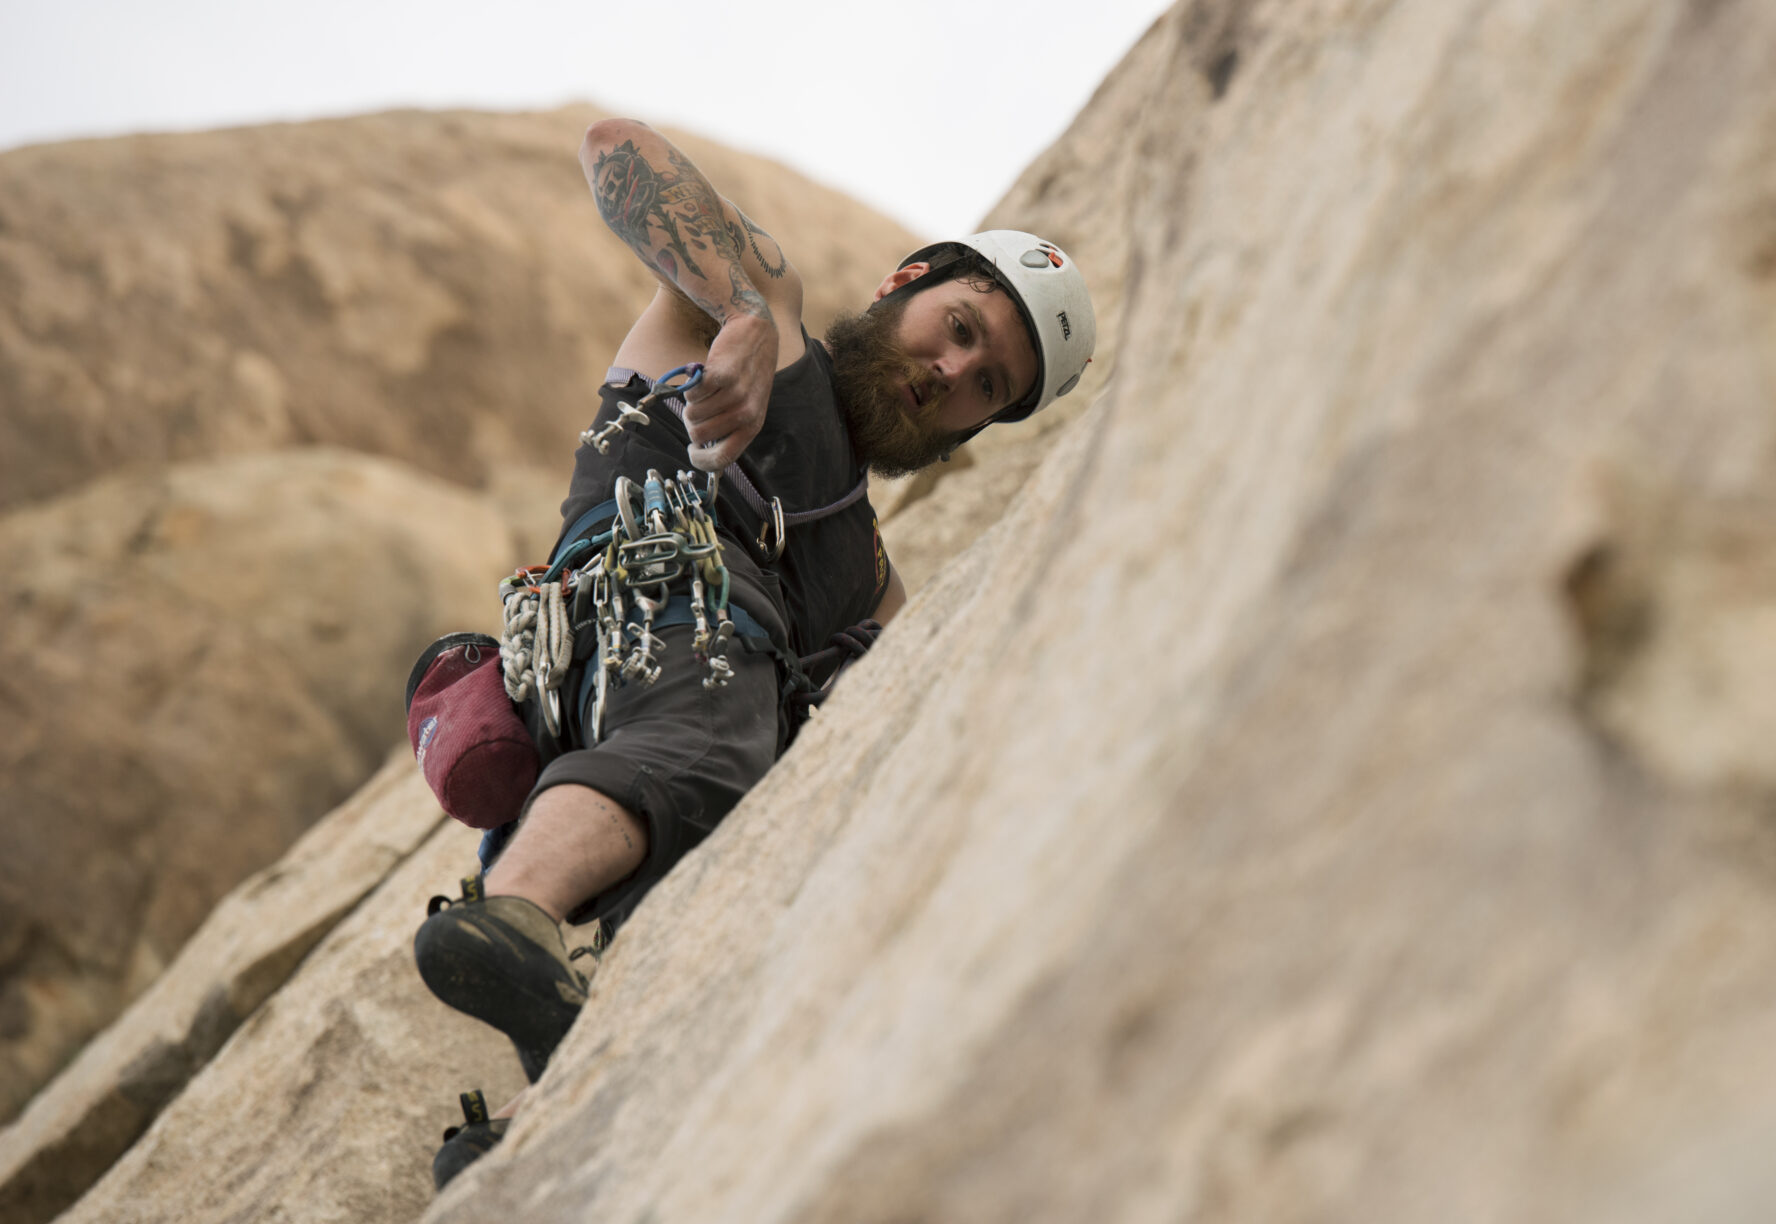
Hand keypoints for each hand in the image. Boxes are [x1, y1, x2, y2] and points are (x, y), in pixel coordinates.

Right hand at [682, 312, 775, 470]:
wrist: (756, 333)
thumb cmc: (746, 373)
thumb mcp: (748, 406)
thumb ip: (730, 428)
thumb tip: (702, 451)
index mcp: (753, 427)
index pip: (723, 459)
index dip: (701, 461)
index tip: (692, 452)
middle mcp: (746, 414)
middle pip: (699, 436)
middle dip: (691, 423)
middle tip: (700, 406)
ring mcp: (736, 395)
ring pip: (692, 414)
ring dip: (692, 402)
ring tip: (706, 389)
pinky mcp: (722, 376)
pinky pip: (692, 394)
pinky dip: (691, 386)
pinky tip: (703, 377)